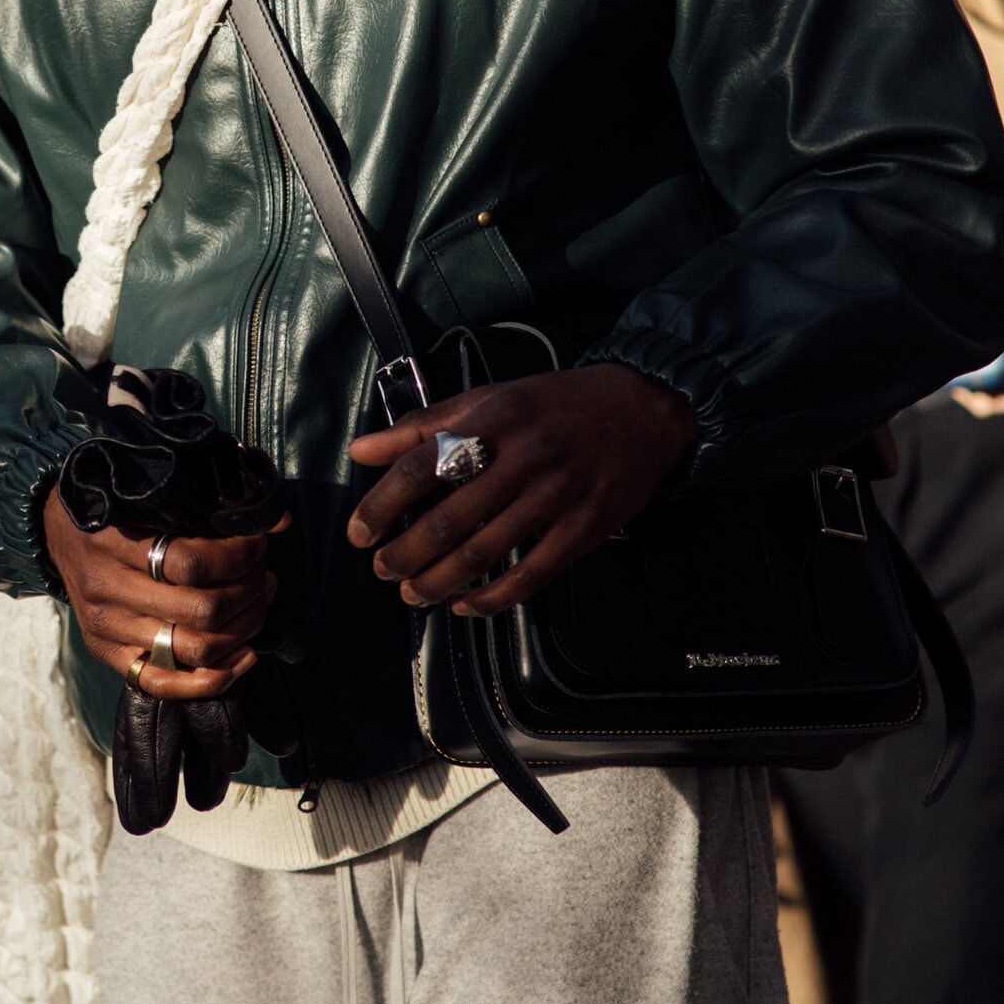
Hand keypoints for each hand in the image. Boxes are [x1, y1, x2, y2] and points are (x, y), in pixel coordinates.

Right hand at [42, 484, 285, 698]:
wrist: (56, 530)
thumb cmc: (113, 506)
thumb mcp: (149, 494)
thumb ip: (206, 506)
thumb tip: (280, 520)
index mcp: (115, 542)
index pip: (191, 563)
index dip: (238, 557)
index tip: (257, 543)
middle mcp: (107, 589)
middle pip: (200, 610)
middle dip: (248, 594)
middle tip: (263, 575)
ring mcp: (107, 628)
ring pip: (193, 649)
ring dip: (242, 630)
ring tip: (257, 605)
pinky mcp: (109, 655)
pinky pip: (164, 684)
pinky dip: (213, 678)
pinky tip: (244, 656)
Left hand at [348, 364, 696, 614]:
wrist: (643, 409)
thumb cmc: (557, 404)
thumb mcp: (488, 398)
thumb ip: (422, 425)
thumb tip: (362, 450)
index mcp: (493, 421)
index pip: (421, 467)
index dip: (382, 505)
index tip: (359, 531)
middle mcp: (523, 459)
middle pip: (447, 521)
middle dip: (404, 555)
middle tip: (383, 569)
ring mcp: (555, 499)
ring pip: (482, 555)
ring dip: (436, 583)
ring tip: (412, 593)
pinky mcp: (581, 531)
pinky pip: (528, 577)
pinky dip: (490, 599)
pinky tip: (464, 605)